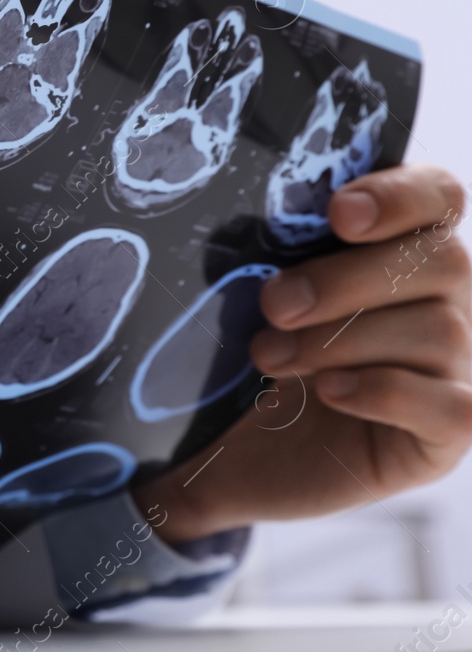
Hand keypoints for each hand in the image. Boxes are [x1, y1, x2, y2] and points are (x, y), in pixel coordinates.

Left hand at [136, 164, 471, 544]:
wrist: (262, 456)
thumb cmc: (269, 363)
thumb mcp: (259, 306)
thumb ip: (262, 259)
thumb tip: (205, 226)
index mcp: (407, 252)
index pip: (437, 197)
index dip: (398, 195)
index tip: (338, 213)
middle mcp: (451, 302)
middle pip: (440, 261)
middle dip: (344, 279)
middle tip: (273, 304)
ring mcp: (459, 367)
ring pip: (440, 330)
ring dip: (342, 340)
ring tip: (270, 357)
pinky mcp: (450, 430)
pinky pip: (448, 404)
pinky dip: (384, 391)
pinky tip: (329, 391)